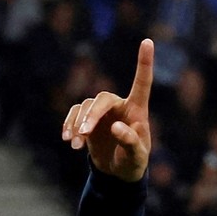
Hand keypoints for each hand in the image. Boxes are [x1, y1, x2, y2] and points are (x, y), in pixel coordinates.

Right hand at [61, 38, 153, 181]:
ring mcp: (101, 111)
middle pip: (101, 99)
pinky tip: (68, 140)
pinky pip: (75, 114)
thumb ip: (130, 142)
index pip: (141, 83)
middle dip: (91, 115)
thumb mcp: (136, 157)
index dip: (144, 63)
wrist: (118, 174)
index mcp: (137, 110)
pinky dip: (69, 125)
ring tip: (75, 143)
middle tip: (84, 133)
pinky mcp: (87, 118)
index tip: (147, 41)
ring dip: (78, 123)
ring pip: (85, 106)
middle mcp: (119, 105)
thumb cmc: (133, 164)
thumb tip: (116, 126)